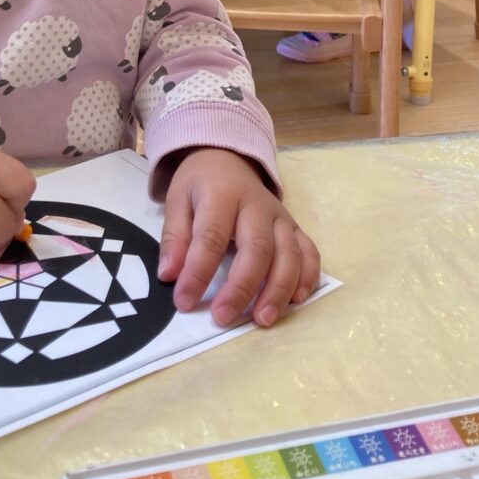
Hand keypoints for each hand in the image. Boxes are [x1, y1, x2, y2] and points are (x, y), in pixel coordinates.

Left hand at [158, 148, 319, 328]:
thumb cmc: (201, 185)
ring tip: (263, 319)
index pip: (211, 236)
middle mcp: (257, 205)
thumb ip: (174, 236)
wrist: (229, 159)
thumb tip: (169, 275)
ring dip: (278, 289)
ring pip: (288, 254)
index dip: (198, 272)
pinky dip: (308, 277)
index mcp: (222, 194)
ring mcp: (281, 217)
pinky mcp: (295, 227)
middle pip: (257, 248)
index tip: (184, 301)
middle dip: (242, 287)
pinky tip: (296, 301)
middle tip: (223, 317)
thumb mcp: (177, 200)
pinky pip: (309, 252)